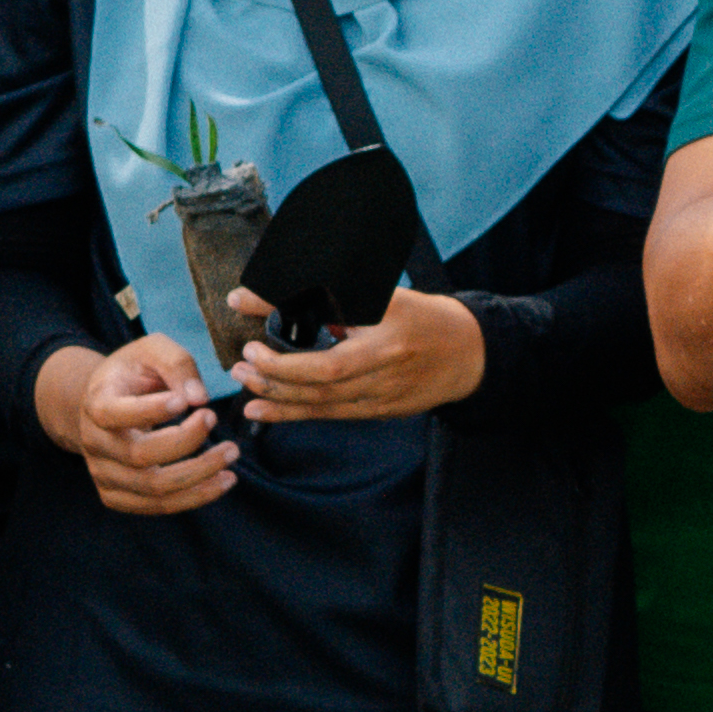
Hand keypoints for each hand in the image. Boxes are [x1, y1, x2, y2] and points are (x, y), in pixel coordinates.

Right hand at [43, 336, 236, 516]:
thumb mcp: (152, 350)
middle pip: (140, 456)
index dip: (152, 411)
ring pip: (152, 488)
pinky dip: (193, 498)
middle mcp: (94, 443)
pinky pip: (155, 506)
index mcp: (97, 403)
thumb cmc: (134, 372)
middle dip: (188, 442)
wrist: (104, 403)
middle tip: (217, 420)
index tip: (190, 402)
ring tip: (231, 456)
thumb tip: (199, 398)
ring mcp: (103, 473)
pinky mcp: (116, 494)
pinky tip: (221, 482)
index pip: (116, 414)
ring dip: (199, 477)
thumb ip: (176, 364)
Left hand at [232, 283, 488, 423]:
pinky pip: (331, 415)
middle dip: (276, 374)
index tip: (252, 333)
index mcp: (388, 327)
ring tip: (245, 384)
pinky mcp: (382, 411)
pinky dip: (294, 413)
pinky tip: (265, 409)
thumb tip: (261, 296)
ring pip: (323, 402)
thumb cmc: (421, 317)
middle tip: (242, 362)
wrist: (470, 354)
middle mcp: (388, 363)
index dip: (288, 343)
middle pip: (324, 377)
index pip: (331, 334)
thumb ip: (326, 298)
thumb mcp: (382, 296)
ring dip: (278, 395)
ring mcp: (386, 392)